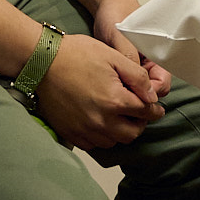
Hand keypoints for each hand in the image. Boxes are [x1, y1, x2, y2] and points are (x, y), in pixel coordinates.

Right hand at [36, 33, 166, 149]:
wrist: (43, 60)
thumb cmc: (78, 54)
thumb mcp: (114, 57)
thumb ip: (138, 78)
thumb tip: (152, 97)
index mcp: (114, 101)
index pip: (145, 113)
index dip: (155, 110)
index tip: (156, 108)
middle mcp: (100, 121)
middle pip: (132, 134)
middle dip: (140, 123)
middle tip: (139, 112)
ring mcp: (83, 129)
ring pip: (113, 142)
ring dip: (121, 131)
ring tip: (119, 116)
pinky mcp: (69, 133)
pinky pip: (92, 145)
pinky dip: (101, 136)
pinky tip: (100, 122)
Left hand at [91, 0, 172, 99]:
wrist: (105, 3)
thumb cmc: (117, 14)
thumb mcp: (122, 38)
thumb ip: (130, 59)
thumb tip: (137, 86)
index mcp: (158, 54)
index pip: (162, 83)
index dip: (149, 92)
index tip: (132, 94)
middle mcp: (151, 62)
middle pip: (152, 90)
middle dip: (139, 95)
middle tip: (119, 94)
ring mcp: (138, 65)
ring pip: (138, 88)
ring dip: (128, 91)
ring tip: (112, 88)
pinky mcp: (125, 66)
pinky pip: (127, 82)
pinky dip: (121, 86)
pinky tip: (109, 84)